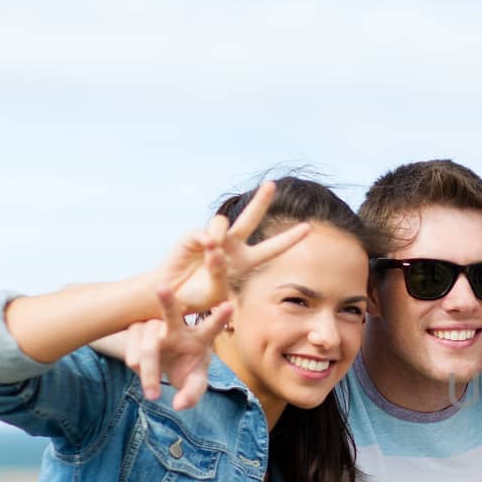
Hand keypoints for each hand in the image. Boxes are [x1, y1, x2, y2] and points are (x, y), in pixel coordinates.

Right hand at [126, 287, 232, 409]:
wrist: (164, 362)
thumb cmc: (186, 367)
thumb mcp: (194, 382)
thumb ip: (193, 394)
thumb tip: (180, 405)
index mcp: (200, 337)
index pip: (212, 326)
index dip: (220, 317)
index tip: (230, 305)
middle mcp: (178, 327)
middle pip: (172, 313)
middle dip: (167, 301)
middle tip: (161, 288)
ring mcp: (154, 325)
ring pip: (148, 343)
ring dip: (149, 371)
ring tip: (152, 396)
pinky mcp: (135, 329)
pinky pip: (130, 346)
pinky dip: (134, 365)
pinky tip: (140, 373)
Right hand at [155, 181, 310, 312]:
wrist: (173, 296)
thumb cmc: (198, 297)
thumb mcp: (217, 290)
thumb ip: (220, 270)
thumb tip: (214, 244)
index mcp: (246, 261)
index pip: (273, 248)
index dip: (290, 238)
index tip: (309, 227)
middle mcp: (232, 245)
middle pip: (250, 218)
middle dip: (261, 201)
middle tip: (272, 184)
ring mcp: (213, 238)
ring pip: (223, 223)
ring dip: (220, 237)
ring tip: (212, 253)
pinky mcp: (193, 236)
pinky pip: (205, 231)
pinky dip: (206, 239)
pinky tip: (206, 246)